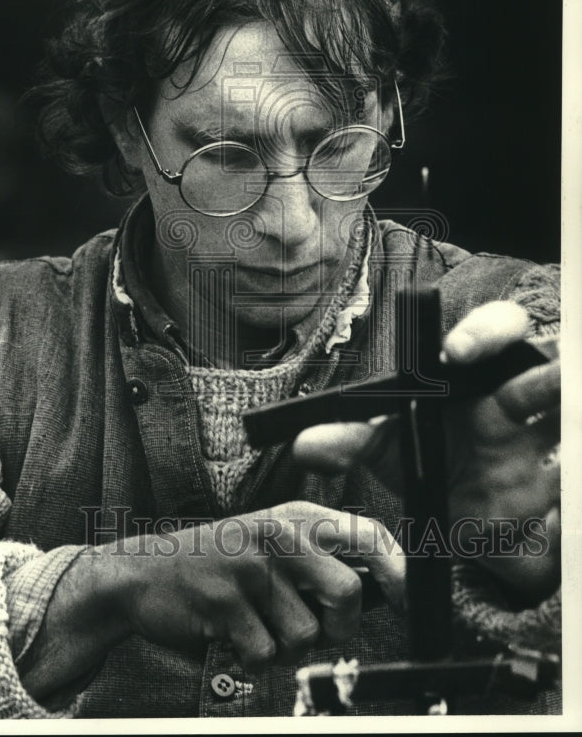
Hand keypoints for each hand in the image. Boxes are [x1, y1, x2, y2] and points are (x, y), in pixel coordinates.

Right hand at [115, 502, 404, 668]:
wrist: (145, 574)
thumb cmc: (219, 563)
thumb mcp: (272, 542)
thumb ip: (319, 557)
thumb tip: (379, 588)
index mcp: (295, 516)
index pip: (367, 533)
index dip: (396, 569)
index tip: (404, 597)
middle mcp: (277, 533)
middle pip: (347, 593)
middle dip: (337, 627)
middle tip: (312, 628)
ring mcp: (250, 565)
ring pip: (306, 637)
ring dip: (284, 646)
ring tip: (254, 622)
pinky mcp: (225, 600)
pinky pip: (266, 655)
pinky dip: (251, 657)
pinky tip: (231, 632)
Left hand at [293, 301, 559, 600]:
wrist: (461, 529)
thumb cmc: (427, 464)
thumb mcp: (384, 451)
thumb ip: (348, 441)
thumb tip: (306, 444)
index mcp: (475, 377)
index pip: (493, 332)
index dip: (484, 332)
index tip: (458, 352)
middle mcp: (519, 399)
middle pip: (551, 361)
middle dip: (552, 365)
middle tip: (540, 377)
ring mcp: (544, 444)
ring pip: (571, 414)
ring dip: (571, 410)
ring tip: (565, 429)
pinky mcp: (557, 489)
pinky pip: (572, 479)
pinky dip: (569, 485)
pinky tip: (560, 493)